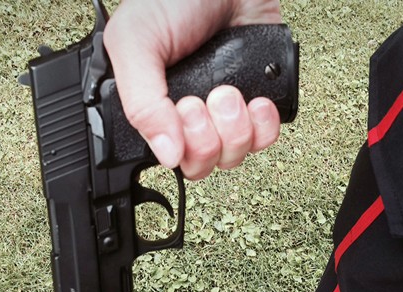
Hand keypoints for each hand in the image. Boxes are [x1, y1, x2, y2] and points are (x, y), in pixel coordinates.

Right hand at [103, 0, 282, 179]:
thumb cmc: (172, 0)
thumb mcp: (136, 42)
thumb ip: (141, 102)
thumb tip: (165, 154)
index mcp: (154, 107)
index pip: (168, 157)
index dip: (180, 150)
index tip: (183, 114)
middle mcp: (190, 115)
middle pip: (203, 164)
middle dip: (207, 140)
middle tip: (204, 100)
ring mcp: (225, 110)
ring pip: (234, 154)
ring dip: (236, 130)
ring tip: (229, 92)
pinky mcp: (258, 98)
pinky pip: (265, 137)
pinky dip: (265, 125)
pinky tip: (257, 100)